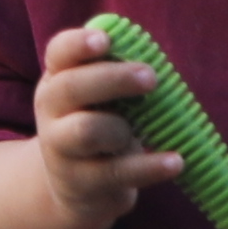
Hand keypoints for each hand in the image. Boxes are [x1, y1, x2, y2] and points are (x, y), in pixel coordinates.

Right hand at [0, 20, 176, 228]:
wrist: (73, 188)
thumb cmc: (97, 127)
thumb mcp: (99, 100)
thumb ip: (118, 77)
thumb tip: (154, 62)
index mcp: (57, 81)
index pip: (59, 53)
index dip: (78, 44)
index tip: (105, 40)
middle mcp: (51, 112)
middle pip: (71, 87)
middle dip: (112, 79)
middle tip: (150, 78)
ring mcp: (61, 150)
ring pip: (86, 131)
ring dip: (121, 127)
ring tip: (142, 132)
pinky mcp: (82, 183)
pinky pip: (118, 172)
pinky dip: (150, 166)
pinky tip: (176, 161)